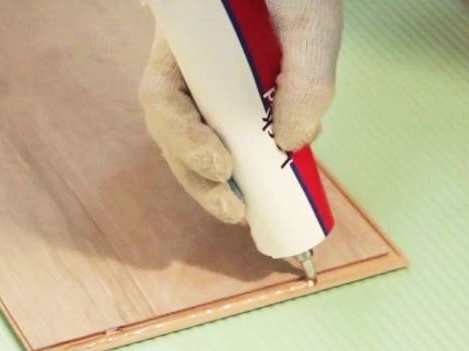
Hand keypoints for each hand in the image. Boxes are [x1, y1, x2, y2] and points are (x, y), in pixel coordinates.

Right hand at [138, 0, 342, 223]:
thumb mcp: (306, 15)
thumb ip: (304, 73)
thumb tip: (293, 141)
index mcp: (184, 42)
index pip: (162, 96)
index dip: (184, 139)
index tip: (221, 165)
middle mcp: (187, 68)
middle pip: (173, 131)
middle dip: (198, 178)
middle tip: (234, 211)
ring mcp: (208, 85)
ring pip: (196, 140)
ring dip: (215, 182)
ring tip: (245, 213)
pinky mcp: (237, 97)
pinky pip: (228, 136)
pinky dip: (245, 164)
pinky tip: (270, 181)